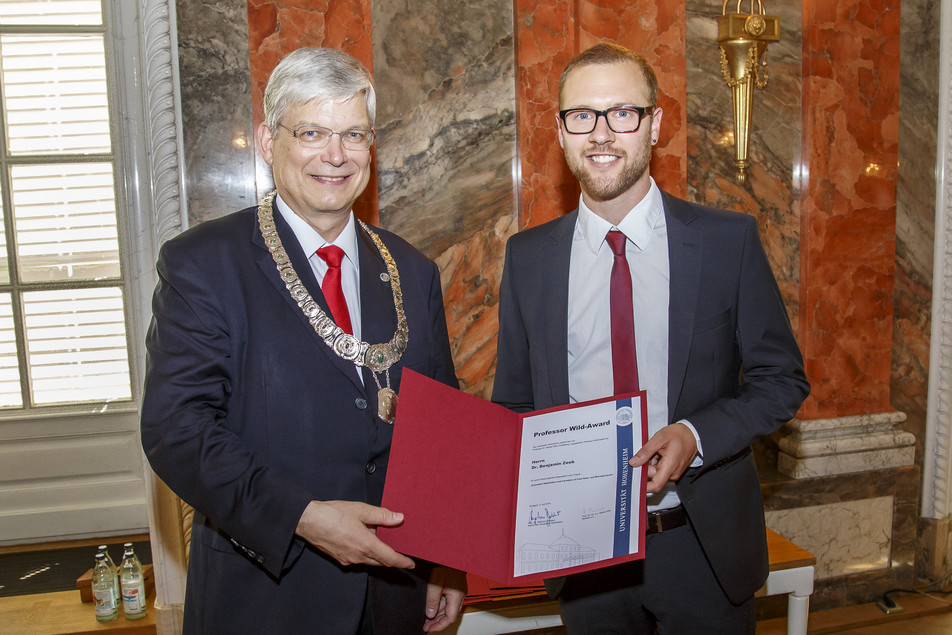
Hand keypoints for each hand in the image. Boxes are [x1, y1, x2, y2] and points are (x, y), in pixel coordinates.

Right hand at [294, 500, 414, 568]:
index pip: (389, 558)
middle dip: (392, 559)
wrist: (308, 521)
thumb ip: (381, 515)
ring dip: (378, 555)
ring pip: (369, 561)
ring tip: (383, 543)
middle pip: (380, 562)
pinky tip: (365, 541)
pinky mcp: (340, 559)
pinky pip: (358, 559)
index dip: (402, 562)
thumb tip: (399, 518)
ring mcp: (348, 559)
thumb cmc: (333, 514)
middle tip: (401, 553)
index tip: (411, 563)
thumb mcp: (360, 510)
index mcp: (365, 545)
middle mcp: (358, 556)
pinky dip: (366, 554)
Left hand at [423, 566, 467, 631]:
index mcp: (456, 596)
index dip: (439, 626)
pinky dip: (440, 608)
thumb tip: (430, 613)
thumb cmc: (446, 563)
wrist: (452, 553)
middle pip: (449, 615)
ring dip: (438, 615)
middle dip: (437, 622)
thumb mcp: (435, 582)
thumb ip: (432, 599)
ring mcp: (459, 593)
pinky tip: (432, 609)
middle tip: (426, 626)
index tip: (429, 629)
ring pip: (448, 609)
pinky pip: (449, 602)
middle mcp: (460, 596)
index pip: (450, 618)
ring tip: (427, 620)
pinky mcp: (456, 589)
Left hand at [628, 423, 696, 493]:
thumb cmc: (680, 435)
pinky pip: (660, 470)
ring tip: (656, 450)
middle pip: (652, 476)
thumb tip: (634, 462)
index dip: (643, 486)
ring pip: (655, 472)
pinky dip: (656, 462)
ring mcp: (673, 473)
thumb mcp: (659, 438)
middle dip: (645, 466)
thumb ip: (646, 451)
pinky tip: (659, 453)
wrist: (691, 434)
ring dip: (650, 463)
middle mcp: (673, 473)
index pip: (655, 485)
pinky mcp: (672, 471)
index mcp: (670, 466)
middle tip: (646, 453)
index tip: (634, 479)